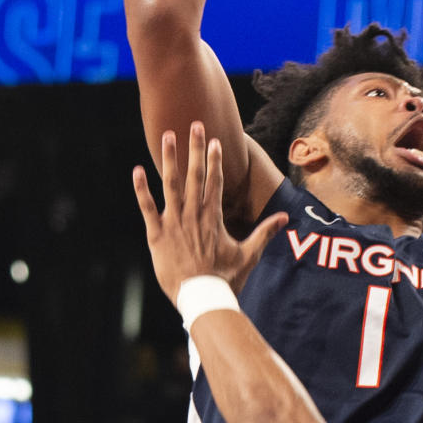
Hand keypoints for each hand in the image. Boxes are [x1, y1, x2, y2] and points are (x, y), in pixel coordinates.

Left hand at [133, 122, 287, 303]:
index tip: (214, 140)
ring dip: (170, 159)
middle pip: (195, 175)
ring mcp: (174, 223)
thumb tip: (285, 218)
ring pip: (171, 185)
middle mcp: (194, 214)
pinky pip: (147, 208)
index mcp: (213, 217)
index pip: (214, 181)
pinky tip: (137, 171)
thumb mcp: (249, 255)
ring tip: (168, 136)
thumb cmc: (225, 278)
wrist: (202, 297)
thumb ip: (265, 233)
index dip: (214, 159)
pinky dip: (141, 189)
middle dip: (194, 148)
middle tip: (194, 124)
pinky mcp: (156, 235)